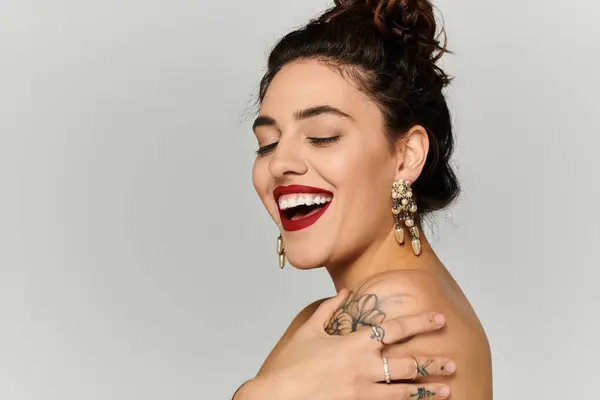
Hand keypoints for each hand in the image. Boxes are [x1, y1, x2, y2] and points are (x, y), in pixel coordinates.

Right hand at [249, 289, 454, 399]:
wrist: (277, 397)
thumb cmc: (290, 364)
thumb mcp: (308, 330)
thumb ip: (329, 309)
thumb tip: (344, 292)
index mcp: (354, 344)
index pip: (395, 329)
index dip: (420, 323)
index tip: (438, 319)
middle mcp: (364, 367)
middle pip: (407, 362)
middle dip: (432, 362)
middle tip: (451, 361)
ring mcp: (363, 391)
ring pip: (404, 389)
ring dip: (427, 388)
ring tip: (447, 389)